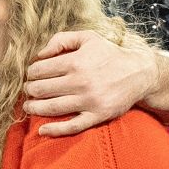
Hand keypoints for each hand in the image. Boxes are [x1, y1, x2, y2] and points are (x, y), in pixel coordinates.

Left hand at [24, 30, 159, 136]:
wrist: (139, 73)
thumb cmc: (110, 55)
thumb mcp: (88, 38)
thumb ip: (61, 39)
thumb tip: (39, 54)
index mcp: (76, 61)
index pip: (40, 70)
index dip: (31, 73)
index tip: (31, 75)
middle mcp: (81, 81)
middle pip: (41, 89)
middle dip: (30, 90)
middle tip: (28, 90)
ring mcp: (89, 101)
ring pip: (52, 108)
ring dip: (34, 108)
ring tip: (28, 106)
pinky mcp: (97, 116)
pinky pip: (72, 126)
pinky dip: (54, 130)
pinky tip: (42, 130)